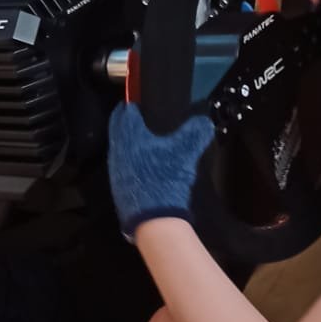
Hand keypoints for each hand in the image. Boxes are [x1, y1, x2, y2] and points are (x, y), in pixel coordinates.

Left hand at [107, 101, 214, 240]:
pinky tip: (142, 163)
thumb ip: (194, 133)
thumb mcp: (185, 152)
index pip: (125, 114)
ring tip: (141, 137)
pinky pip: (122, 164)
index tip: (137, 101)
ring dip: (127, 140)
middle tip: (137, 115)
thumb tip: (204, 120)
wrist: (154, 220)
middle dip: (126, 121)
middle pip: (118, 129)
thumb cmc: (166, 178)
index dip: (131, 105)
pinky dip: (129, 157)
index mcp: (128, 137)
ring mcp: (116, 171)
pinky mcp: (119, 187)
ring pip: (119, 147)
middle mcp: (117, 151)